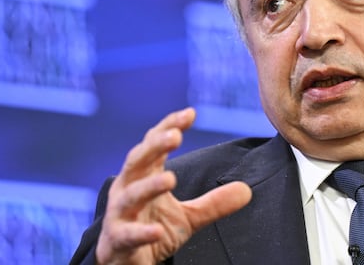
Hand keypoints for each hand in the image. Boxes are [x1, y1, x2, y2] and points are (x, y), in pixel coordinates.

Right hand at [96, 108, 251, 263]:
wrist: (127, 264)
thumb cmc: (152, 229)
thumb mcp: (188, 217)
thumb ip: (214, 203)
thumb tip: (246, 190)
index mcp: (143, 176)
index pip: (154, 145)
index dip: (169, 127)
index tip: (190, 113)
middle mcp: (127, 188)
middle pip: (137, 160)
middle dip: (154, 146)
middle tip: (175, 135)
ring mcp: (119, 214)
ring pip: (130, 195)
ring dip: (149, 185)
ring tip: (170, 178)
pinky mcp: (117, 240)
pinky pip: (127, 234)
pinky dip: (141, 232)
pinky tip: (157, 231)